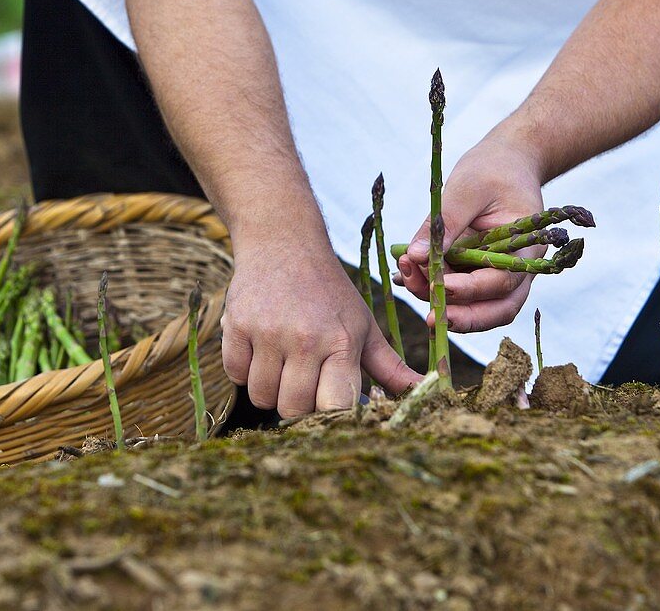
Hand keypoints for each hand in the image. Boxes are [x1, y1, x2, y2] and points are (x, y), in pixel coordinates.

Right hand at [222, 237, 421, 417]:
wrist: (284, 243)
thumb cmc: (330, 292)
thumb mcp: (363, 324)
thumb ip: (389, 366)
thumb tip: (424, 391)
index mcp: (341, 342)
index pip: (334, 406)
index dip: (331, 416)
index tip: (330, 406)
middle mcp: (305, 339)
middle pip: (293, 408)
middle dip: (298, 404)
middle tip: (304, 381)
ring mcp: (267, 332)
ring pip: (262, 396)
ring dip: (270, 389)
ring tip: (283, 364)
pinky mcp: (236, 325)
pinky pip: (235, 374)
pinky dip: (246, 370)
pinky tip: (260, 348)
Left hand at [397, 128, 545, 332]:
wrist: (505, 162)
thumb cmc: (492, 170)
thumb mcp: (466, 189)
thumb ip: (445, 223)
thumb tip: (416, 257)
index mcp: (525, 249)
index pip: (502, 282)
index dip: (471, 290)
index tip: (441, 287)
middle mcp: (516, 269)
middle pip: (496, 309)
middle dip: (463, 317)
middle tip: (431, 318)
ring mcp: (496, 274)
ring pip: (477, 307)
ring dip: (441, 301)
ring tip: (406, 276)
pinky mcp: (476, 272)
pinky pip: (457, 291)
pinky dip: (432, 288)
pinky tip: (406, 275)